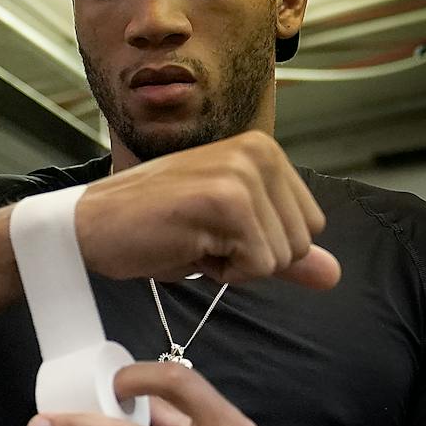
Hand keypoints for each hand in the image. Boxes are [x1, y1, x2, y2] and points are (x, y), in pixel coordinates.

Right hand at [75, 130, 340, 289]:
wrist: (92, 226)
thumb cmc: (153, 227)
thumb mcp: (228, 237)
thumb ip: (280, 251)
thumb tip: (333, 274)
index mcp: (264, 151)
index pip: (309, 226)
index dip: (263, 246)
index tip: (216, 231)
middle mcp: (259, 152)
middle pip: (300, 243)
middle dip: (251, 259)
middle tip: (200, 236)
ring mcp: (243, 174)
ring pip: (280, 258)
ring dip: (234, 266)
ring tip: (191, 238)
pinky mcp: (227, 200)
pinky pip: (257, 267)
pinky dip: (222, 272)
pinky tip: (186, 245)